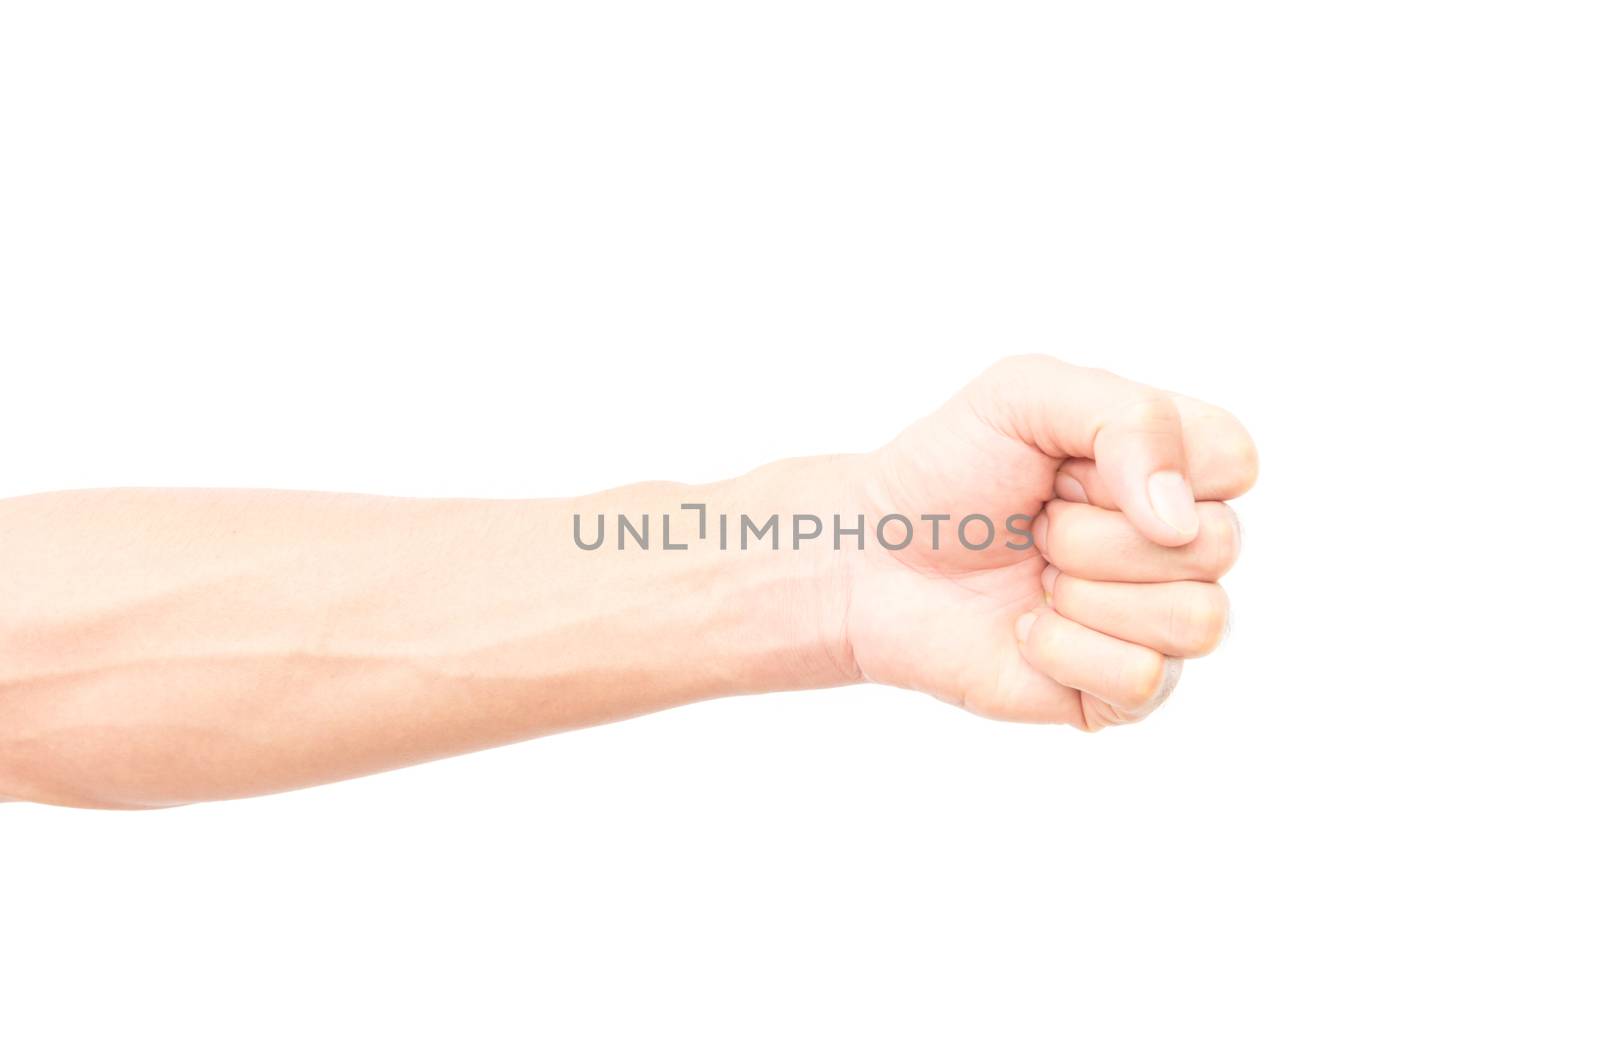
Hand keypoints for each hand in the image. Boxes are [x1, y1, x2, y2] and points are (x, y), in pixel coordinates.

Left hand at [838, 355, 1257, 728]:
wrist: (870, 558)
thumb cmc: (947, 472)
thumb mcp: (1024, 395)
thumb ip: (1127, 418)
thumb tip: (1178, 517)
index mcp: (1168, 466)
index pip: (1237, 462)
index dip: (1156, 463)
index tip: (1071, 464)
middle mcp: (1176, 545)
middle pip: (1216, 546)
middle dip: (1099, 533)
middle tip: (1038, 525)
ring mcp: (1151, 621)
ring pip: (1196, 622)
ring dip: (1088, 594)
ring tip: (1036, 577)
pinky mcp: (1119, 691)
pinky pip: (1144, 680)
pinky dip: (1068, 651)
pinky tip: (1025, 629)